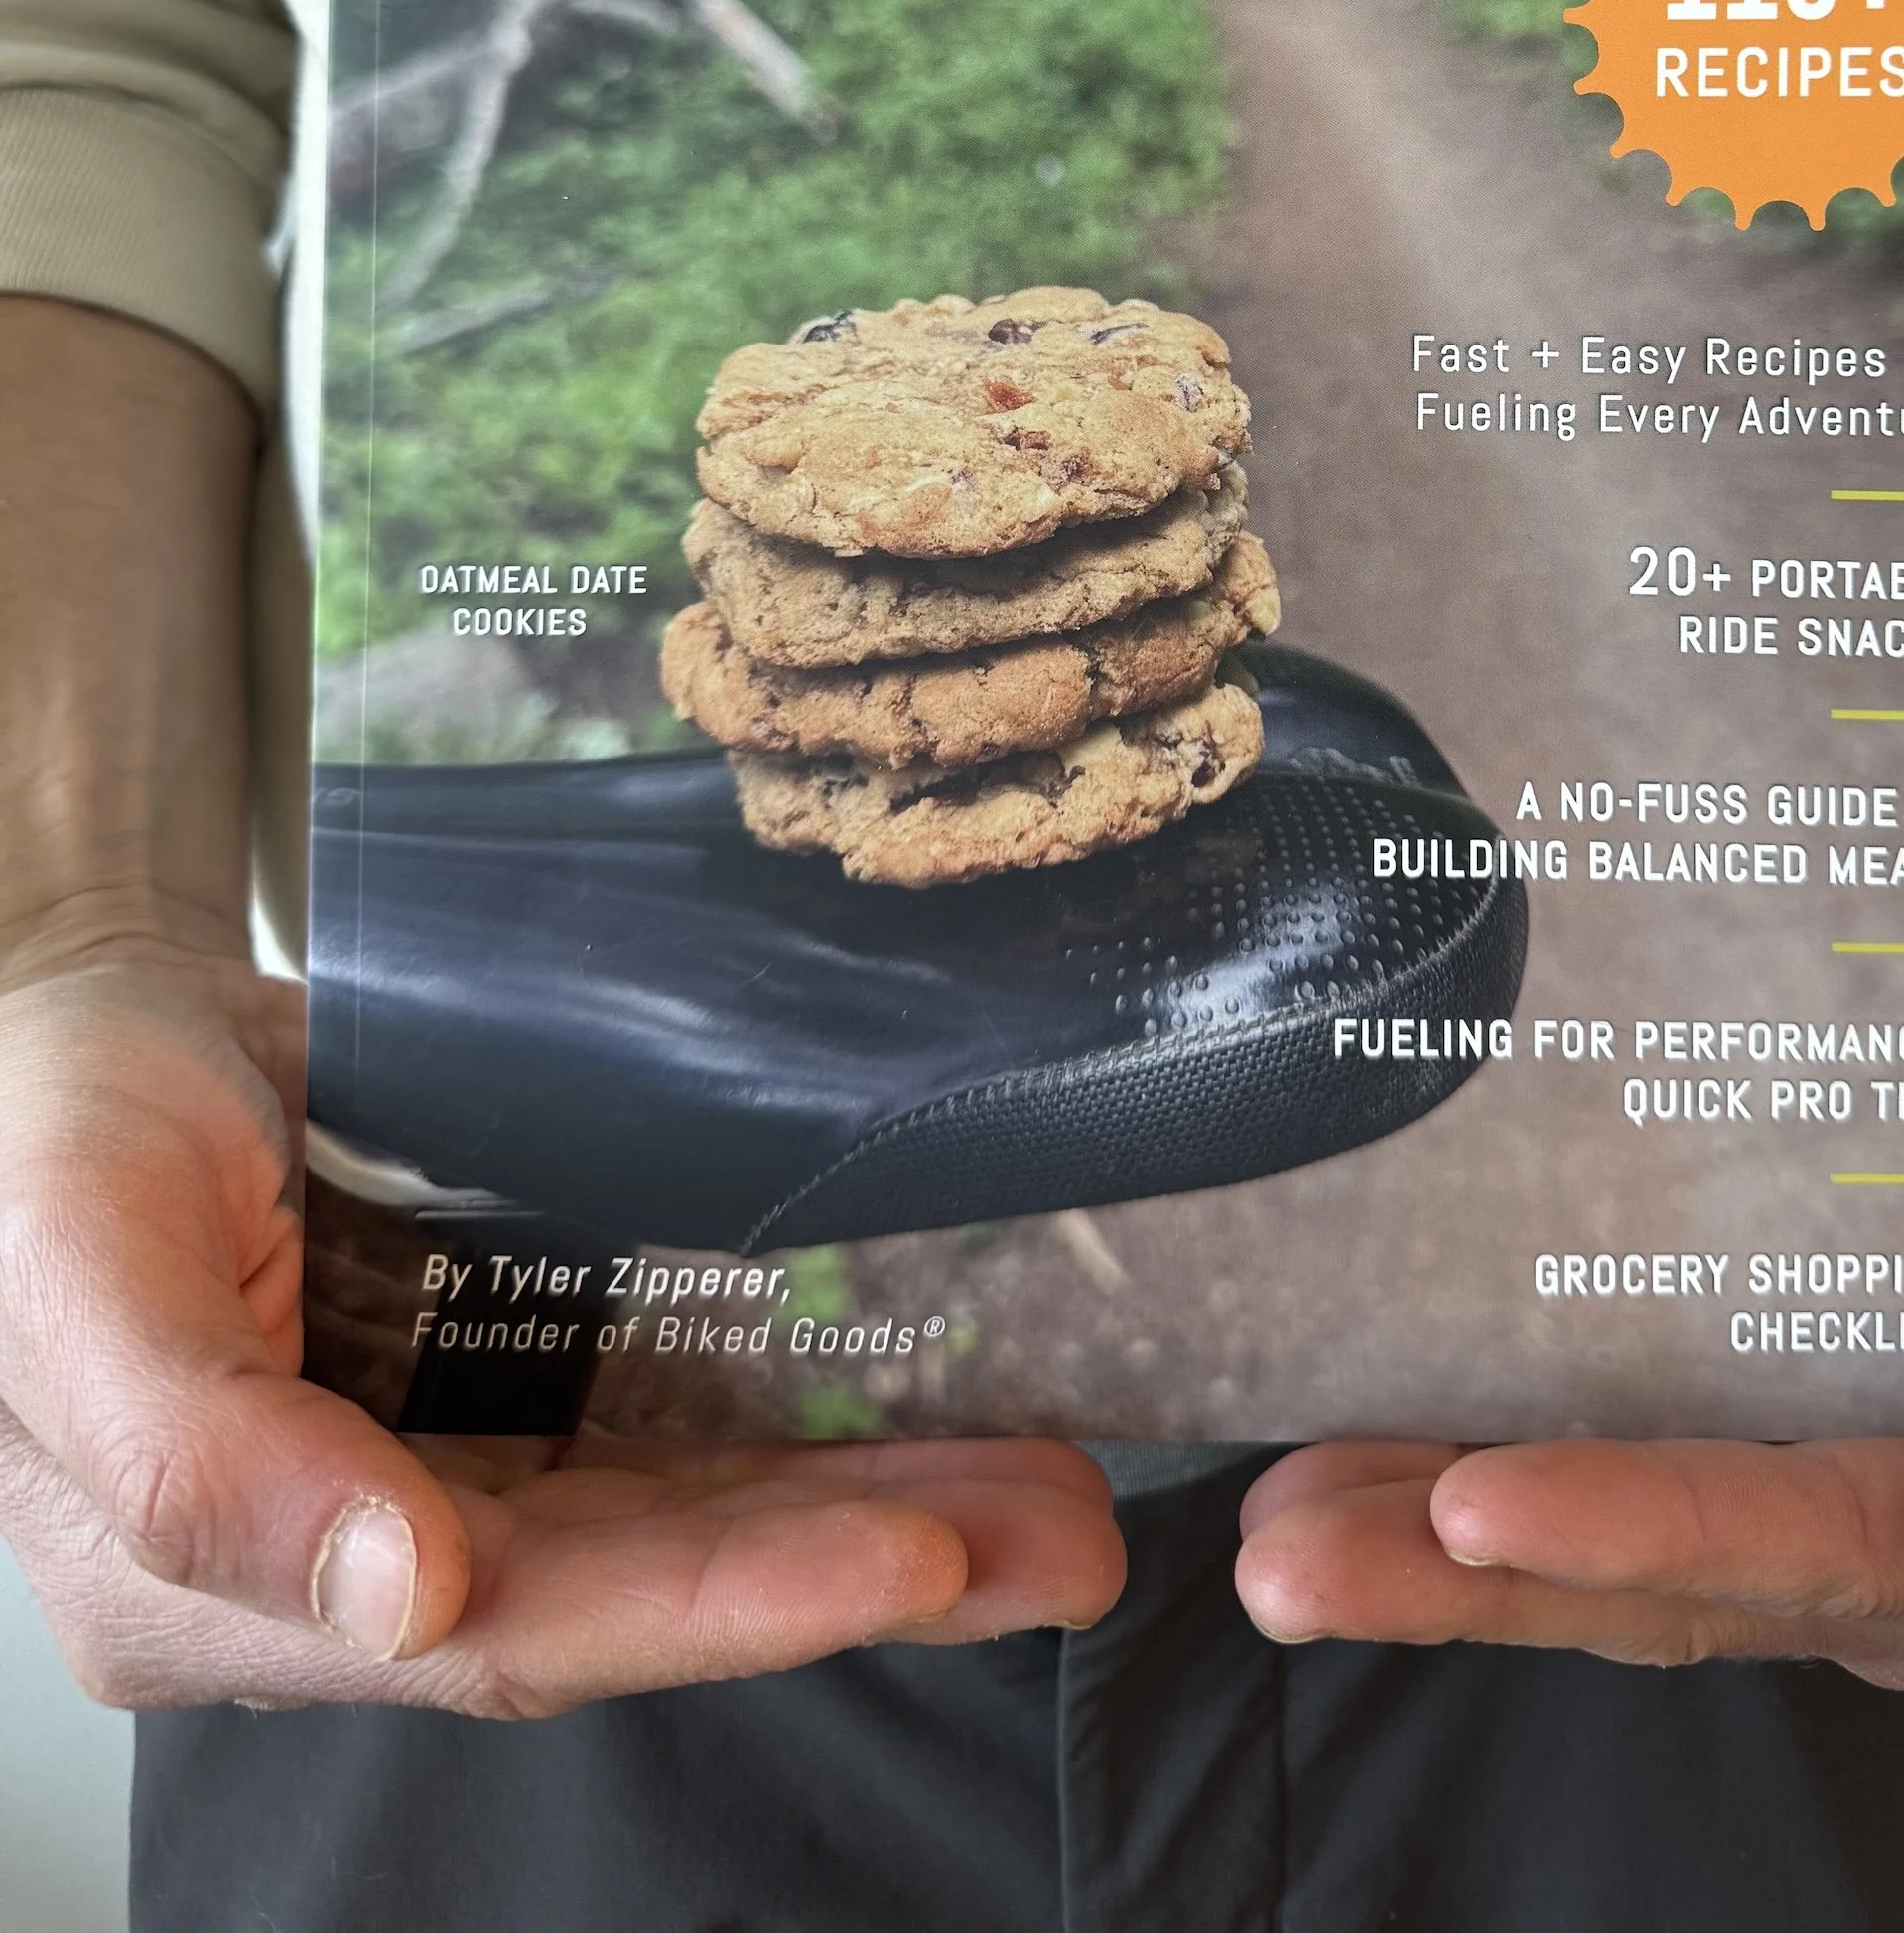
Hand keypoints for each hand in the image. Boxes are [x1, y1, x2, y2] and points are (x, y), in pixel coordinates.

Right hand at [0, 957, 1125, 1712]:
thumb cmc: (33, 1139)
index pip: (515, 1626)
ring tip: (1061, 1480)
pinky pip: (677, 1403)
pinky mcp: (508, 1364)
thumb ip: (200, 1462)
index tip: (906, 1549)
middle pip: (642, 1587)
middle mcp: (367, 1555)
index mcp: (234, 1587)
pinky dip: (811, 1404)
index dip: (719, 1604)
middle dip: (857, 1563)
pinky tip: (946, 1389)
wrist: (80, 1017)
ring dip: (875, 1497)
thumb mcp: (70, 1271)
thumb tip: (395, 1600)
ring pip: (687, 1507)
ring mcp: (446, 1458)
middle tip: (1058, 1527)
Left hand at [1234, 1110, 1903, 1686]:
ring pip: (1601, 1564)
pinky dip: (1448, 1493)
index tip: (1490, 1512)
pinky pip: (1592, 1493)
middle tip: (1302, 1542)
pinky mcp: (1735, 1456)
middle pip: (1663, 1580)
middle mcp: (1886, 1561)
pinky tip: (1326, 1465)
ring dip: (1421, 1556)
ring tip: (1272, 1532)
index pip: (1813, 1537)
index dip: (1654, 1529)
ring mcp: (1799, 1520)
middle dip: (1466, 1564)